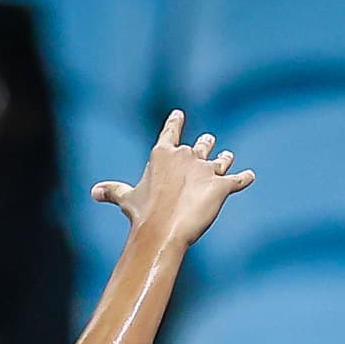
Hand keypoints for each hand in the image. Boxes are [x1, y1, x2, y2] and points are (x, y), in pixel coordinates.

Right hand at [92, 110, 255, 247]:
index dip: (175, 122)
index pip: (171, 131)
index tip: (179, 114)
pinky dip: (245, 178)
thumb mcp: (126, 198)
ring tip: (228, 156)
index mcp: (163, 153)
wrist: (163, 229)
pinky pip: (238, 180)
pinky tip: (250, 176)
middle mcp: (187, 156)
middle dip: (204, 145)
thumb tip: (94, 192)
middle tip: (208, 143)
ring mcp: (206, 169)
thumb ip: (113, 191)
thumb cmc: (142, 213)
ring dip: (224, 158)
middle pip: (200, 145)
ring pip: (221, 159)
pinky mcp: (222, 186)